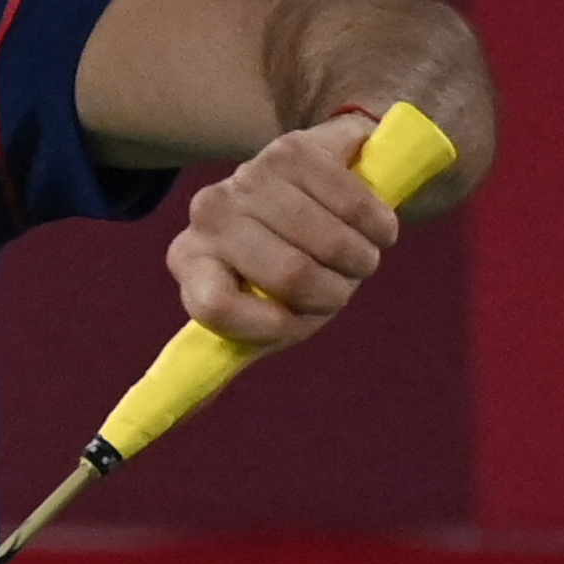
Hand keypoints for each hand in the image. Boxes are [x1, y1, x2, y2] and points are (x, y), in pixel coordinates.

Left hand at [164, 109, 400, 350]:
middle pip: (289, 274)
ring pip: (326, 241)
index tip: (296, 320)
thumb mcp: (266, 314)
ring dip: (361, 257)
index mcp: (191, 263)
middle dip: (334, 289)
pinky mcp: (291, 149)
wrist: (330, 184)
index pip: (214, 308)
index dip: (272, 325)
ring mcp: (246, 177)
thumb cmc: (296, 264)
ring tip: (359, 252)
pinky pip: (353, 202)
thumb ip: (231, 354)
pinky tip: (375, 224)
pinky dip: (378, 224)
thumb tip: (186, 414)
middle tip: (342, 280)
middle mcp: (207, 216)